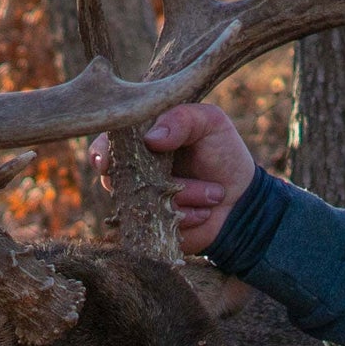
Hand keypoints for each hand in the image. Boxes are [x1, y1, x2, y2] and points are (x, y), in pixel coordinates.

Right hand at [88, 103, 257, 256]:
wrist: (242, 199)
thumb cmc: (222, 153)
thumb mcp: (210, 123)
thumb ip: (182, 119)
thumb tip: (150, 138)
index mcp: (141, 140)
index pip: (108, 144)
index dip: (102, 153)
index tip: (106, 162)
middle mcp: (134, 171)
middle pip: (115, 177)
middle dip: (153, 179)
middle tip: (181, 181)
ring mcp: (140, 201)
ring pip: (143, 201)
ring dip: (185, 196)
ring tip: (215, 193)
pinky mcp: (151, 226)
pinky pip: (156, 224)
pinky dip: (186, 217)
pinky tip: (206, 212)